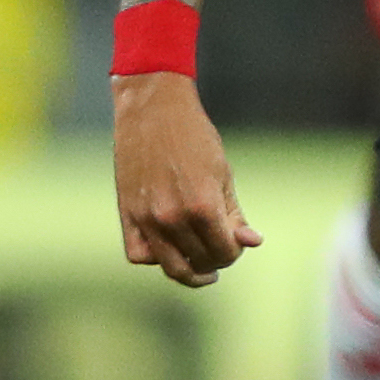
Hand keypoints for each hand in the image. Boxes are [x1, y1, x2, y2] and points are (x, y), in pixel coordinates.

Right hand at [113, 71, 262, 285]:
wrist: (153, 108)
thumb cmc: (194, 137)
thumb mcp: (223, 174)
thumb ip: (235, 214)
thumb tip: (252, 242)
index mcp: (202, 207)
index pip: (225, 253)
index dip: (235, 252)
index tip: (235, 241)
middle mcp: (172, 218)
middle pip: (200, 262)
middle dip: (216, 259)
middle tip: (220, 249)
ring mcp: (147, 218)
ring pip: (170, 267)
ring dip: (190, 271)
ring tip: (200, 267)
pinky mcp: (127, 213)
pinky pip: (138, 254)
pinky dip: (154, 257)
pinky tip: (168, 248)